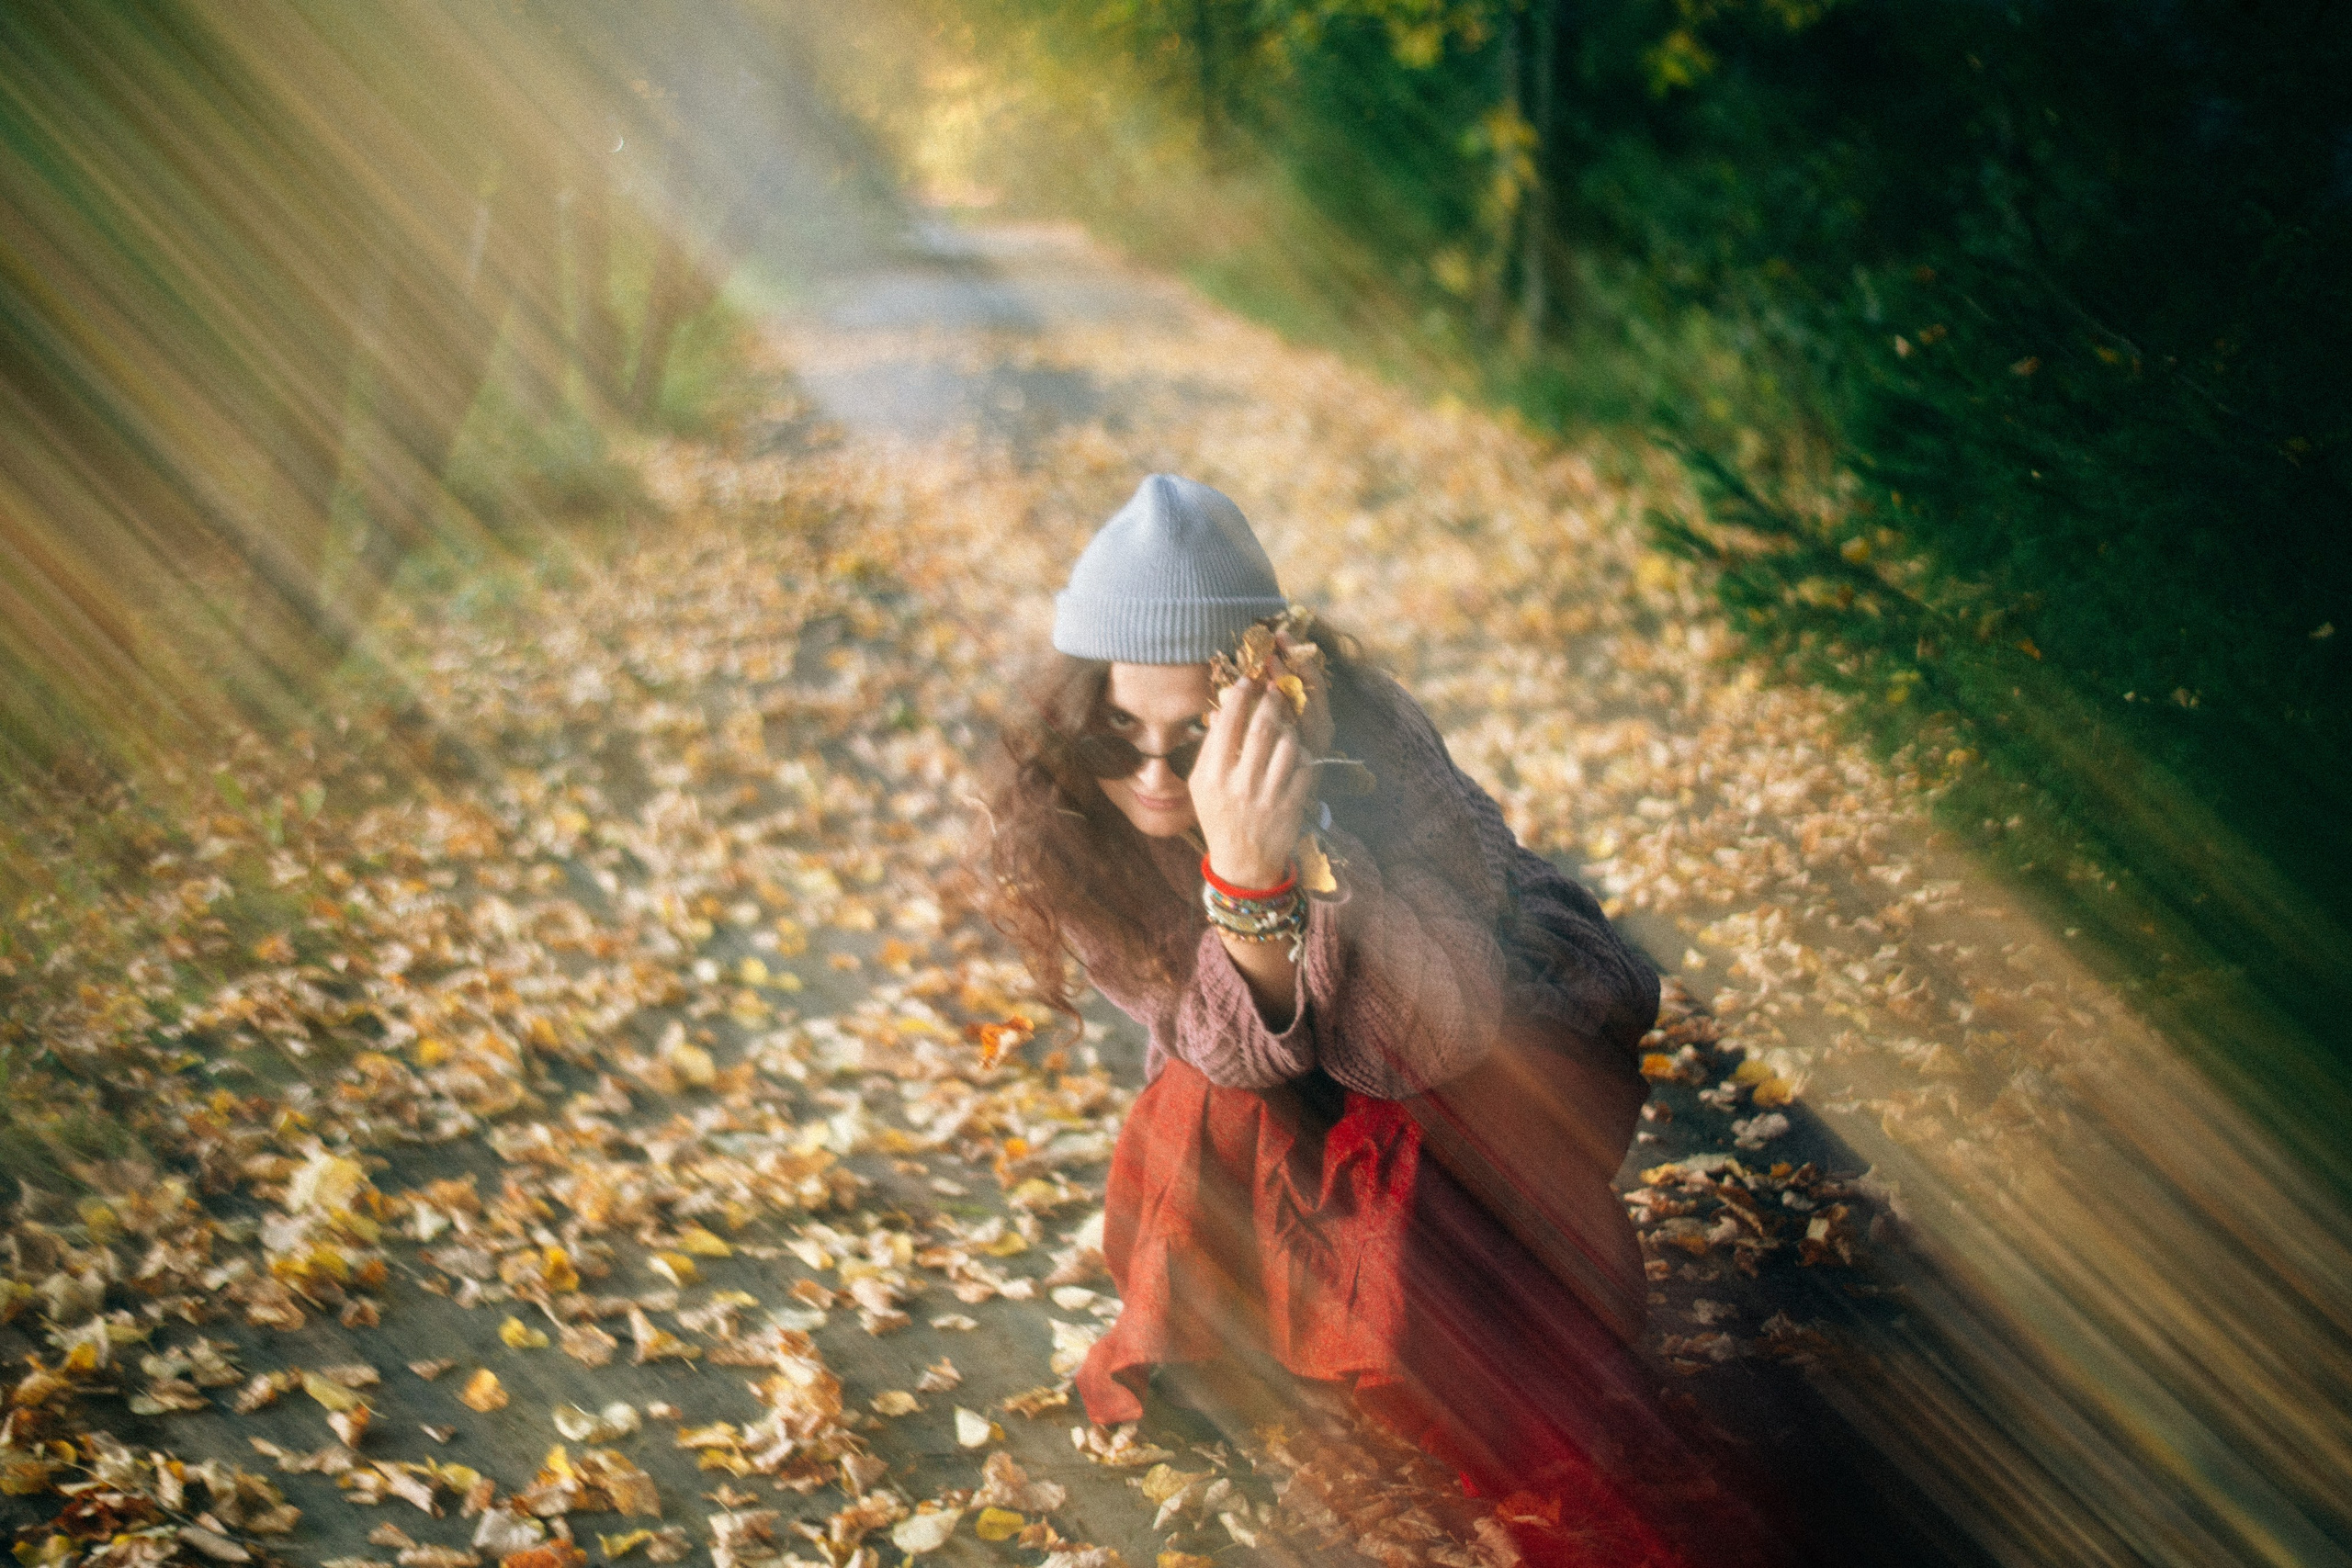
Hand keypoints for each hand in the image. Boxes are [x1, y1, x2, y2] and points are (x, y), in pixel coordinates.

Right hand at [1189, 675, 1311, 889]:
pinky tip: (1296, 747)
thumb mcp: (1200, 785)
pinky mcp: (1292, 805)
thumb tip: (1220, 712)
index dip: (1240, 696)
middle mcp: (1240, 784)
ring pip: (1288, 744)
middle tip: (1275, 689)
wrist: (1241, 862)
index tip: (1248, 681)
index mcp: (1213, 776)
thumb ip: (1209, 749)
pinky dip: (1302, 751)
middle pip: (1262, 728)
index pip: (1228, 724)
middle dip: (1271, 702)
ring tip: (1287, 720)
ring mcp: (1269, 796)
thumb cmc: (1218, 817)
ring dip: (1290, 726)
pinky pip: (1303, 766)